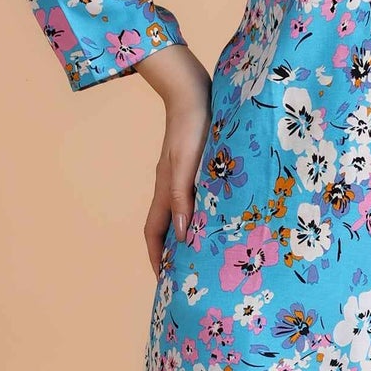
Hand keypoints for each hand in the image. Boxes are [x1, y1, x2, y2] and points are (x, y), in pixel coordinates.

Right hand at [137, 44, 211, 274]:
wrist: (194, 90)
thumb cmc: (193, 125)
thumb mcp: (188, 164)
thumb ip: (183, 198)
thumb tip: (181, 235)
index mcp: (165, 189)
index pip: (155, 233)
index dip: (157, 258)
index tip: (164, 280)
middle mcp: (170, 186)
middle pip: (165, 228)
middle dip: (172, 253)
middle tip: (187, 275)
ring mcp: (181, 176)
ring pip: (180, 214)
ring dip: (187, 235)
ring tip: (202, 254)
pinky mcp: (194, 166)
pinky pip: (193, 198)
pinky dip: (199, 214)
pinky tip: (215, 218)